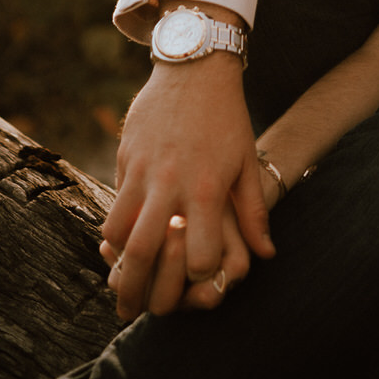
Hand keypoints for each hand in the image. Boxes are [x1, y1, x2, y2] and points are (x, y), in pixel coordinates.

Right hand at [100, 52, 275, 319]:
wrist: (195, 66)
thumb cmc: (228, 116)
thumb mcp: (247, 161)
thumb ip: (253, 211)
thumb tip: (266, 256)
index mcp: (208, 189)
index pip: (197, 255)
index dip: (197, 274)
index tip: (197, 277)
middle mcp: (173, 184)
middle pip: (145, 252)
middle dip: (136, 289)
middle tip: (130, 312)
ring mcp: (145, 171)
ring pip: (118, 232)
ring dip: (116, 261)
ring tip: (118, 280)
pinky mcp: (127, 158)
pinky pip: (112, 203)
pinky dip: (112, 227)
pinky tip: (116, 240)